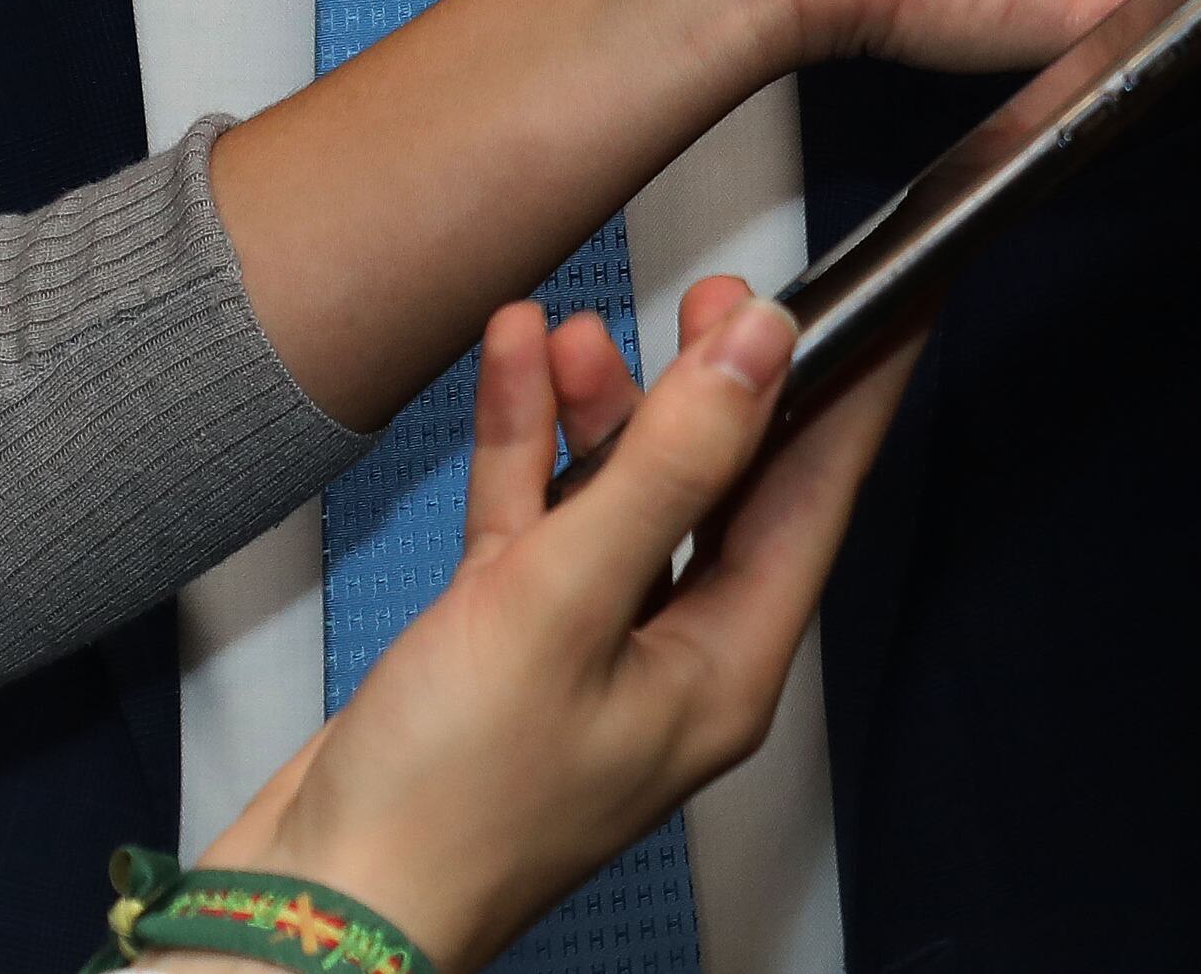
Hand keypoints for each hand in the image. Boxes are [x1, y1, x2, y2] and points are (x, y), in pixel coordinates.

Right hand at [196, 277, 903, 971]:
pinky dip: (528, 448)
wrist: (308, 908)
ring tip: (581, 322)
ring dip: (604, 407)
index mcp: (725, 666)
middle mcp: (671, 660)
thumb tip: (761, 351)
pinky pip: (538, 524)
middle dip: (712, 385)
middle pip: (723, 490)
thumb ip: (669, 468)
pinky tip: (515, 368)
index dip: (852, 388)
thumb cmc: (441, 805)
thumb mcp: (566, 604)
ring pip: (622, 498)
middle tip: (711, 292)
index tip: (892, 300)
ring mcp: (587, 654)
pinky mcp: (504, 649)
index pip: (818, 495)